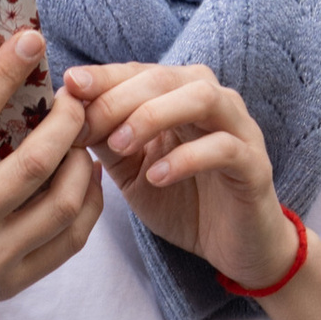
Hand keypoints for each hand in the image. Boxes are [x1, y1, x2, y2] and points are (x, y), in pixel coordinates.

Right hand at [0, 28, 102, 319]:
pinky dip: (86, 206)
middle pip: (34, 163)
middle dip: (64, 120)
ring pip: (61, 205)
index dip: (5, 75)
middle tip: (73, 95)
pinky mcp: (11, 283)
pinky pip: (68, 242)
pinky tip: (84, 178)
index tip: (31, 41)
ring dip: (80, 162)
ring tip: (81, 135)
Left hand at [64, 61, 294, 291]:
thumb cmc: (184, 203)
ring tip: (119, 144)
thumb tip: (65, 111)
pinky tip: (157, 177)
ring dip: (154, 115)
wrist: (234, 248)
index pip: (140, 72)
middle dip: (120, 97)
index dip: (104, 77)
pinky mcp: (254, 165)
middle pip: (166, 78)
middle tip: (86, 124)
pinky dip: (187, 158)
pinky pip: (223, 148)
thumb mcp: (132, 170)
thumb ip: (106, 139)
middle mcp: (214, 102)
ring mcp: (239, 130)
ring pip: (201, 98)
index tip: (68, 86)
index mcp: (182, 97)